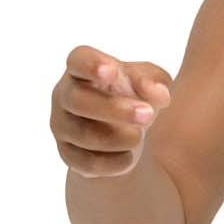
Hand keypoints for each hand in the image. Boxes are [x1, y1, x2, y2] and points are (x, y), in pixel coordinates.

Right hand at [52, 45, 172, 177]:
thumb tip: (160, 95)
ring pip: (84, 135)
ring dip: (117, 138)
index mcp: (82, 69)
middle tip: (148, 115)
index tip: (111, 70)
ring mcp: (63, 126)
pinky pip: (88, 163)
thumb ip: (154, 81)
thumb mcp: (146, 81)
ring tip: (140, 136)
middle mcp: (65, 95)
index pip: (78, 60)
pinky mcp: (69, 155)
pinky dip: (113, 162)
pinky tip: (129, 157)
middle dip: (114, 109)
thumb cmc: (131, 94)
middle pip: (78, 100)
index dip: (91, 65)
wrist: (121, 132)